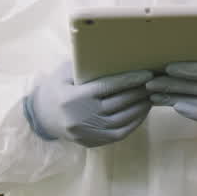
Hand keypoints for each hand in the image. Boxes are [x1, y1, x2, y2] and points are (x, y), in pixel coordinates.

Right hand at [25, 62, 153, 147]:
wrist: (41, 116)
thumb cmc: (56, 87)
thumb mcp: (65, 72)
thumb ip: (86, 65)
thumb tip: (115, 53)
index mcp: (73, 97)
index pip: (107, 87)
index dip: (129, 80)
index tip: (147, 73)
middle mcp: (81, 117)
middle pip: (118, 103)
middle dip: (139, 92)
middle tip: (155, 82)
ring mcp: (87, 132)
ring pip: (122, 120)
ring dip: (140, 108)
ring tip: (151, 95)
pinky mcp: (92, 142)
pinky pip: (118, 133)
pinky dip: (134, 123)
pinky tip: (142, 111)